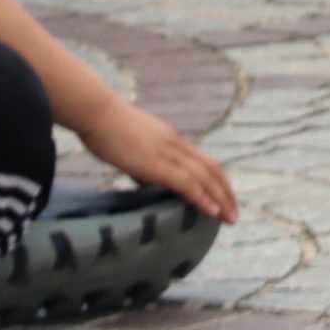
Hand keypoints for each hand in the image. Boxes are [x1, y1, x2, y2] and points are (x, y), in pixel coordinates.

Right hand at [74, 97, 239, 222]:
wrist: (94, 110)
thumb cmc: (104, 127)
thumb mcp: (132, 146)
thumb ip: (143, 163)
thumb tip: (147, 180)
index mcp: (171, 140)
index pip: (203, 160)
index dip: (217, 180)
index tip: (224, 198)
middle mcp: (174, 144)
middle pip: (212, 169)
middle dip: (226, 193)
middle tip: (234, 215)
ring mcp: (166, 153)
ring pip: (204, 177)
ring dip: (221, 199)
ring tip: (230, 219)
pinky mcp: (154, 163)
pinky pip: (185, 182)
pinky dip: (201, 197)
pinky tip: (211, 212)